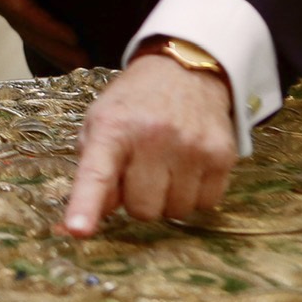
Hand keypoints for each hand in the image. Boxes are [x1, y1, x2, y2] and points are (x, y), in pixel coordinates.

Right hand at [0, 0, 88, 69]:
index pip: (23, 11)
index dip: (49, 27)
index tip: (73, 38)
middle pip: (27, 29)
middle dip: (55, 48)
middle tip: (84, 63)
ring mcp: (3, 0)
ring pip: (29, 32)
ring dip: (52, 50)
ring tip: (79, 65)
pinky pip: (30, 24)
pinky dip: (47, 39)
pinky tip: (63, 50)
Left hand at [60, 42, 237, 236]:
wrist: (185, 71)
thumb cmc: (134, 105)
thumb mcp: (100, 123)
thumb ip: (92, 170)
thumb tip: (91, 220)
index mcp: (113, 128)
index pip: (96, 174)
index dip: (86, 206)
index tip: (79, 230)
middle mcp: (152, 137)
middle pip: (142, 210)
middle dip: (138, 199)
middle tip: (141, 171)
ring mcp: (191, 147)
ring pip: (175, 212)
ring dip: (168, 198)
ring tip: (165, 166)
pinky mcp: (222, 156)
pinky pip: (205, 205)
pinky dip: (194, 194)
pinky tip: (188, 166)